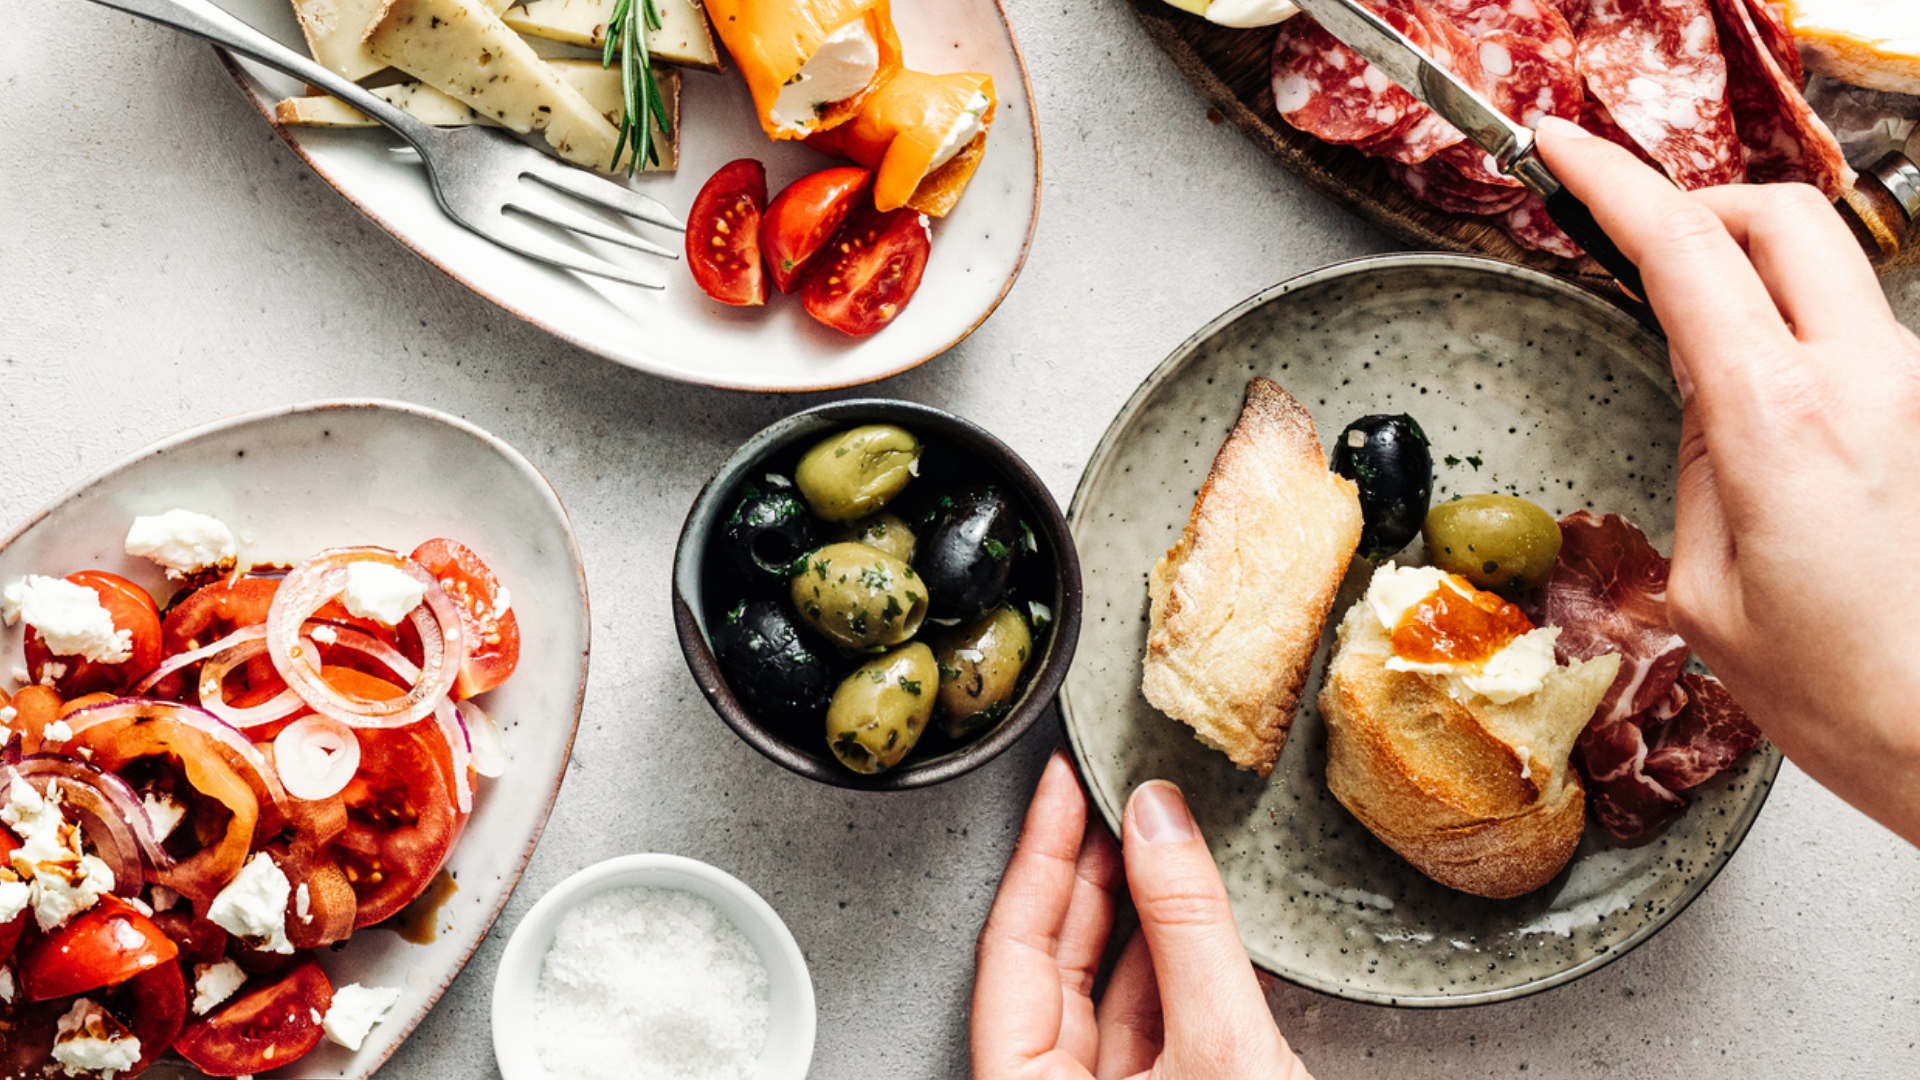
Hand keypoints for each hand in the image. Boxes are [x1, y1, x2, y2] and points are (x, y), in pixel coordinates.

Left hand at [970, 750, 1312, 1079]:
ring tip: (1168, 836)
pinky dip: (1182, 962)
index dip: (1041, 851)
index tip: (1063, 781)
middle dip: (1092, 869)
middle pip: (1056, 960)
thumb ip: (1187, 932)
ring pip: (1109, 988)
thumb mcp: (1221, 1045)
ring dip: (1145, 910)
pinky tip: (1211, 912)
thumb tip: (1159, 822)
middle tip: (1115, 791)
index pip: (1013, 944)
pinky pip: (1154, 1021)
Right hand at [1537, 117, 1919, 844]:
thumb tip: (1703, 383)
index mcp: (1781, 419)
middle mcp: (1865, 381)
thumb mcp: (1707, 581)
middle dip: (1696, 203)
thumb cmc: (1830, 686)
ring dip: (1753, 273)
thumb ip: (1704, 456)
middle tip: (1634, 237)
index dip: (1611, 184)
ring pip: (1825, 267)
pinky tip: (1763, 396)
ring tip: (1696, 339)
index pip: (1684, 249)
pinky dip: (1795, 327)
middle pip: (1777, 215)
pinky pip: (1854, 329)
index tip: (1562, 151)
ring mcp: (1912, 390)